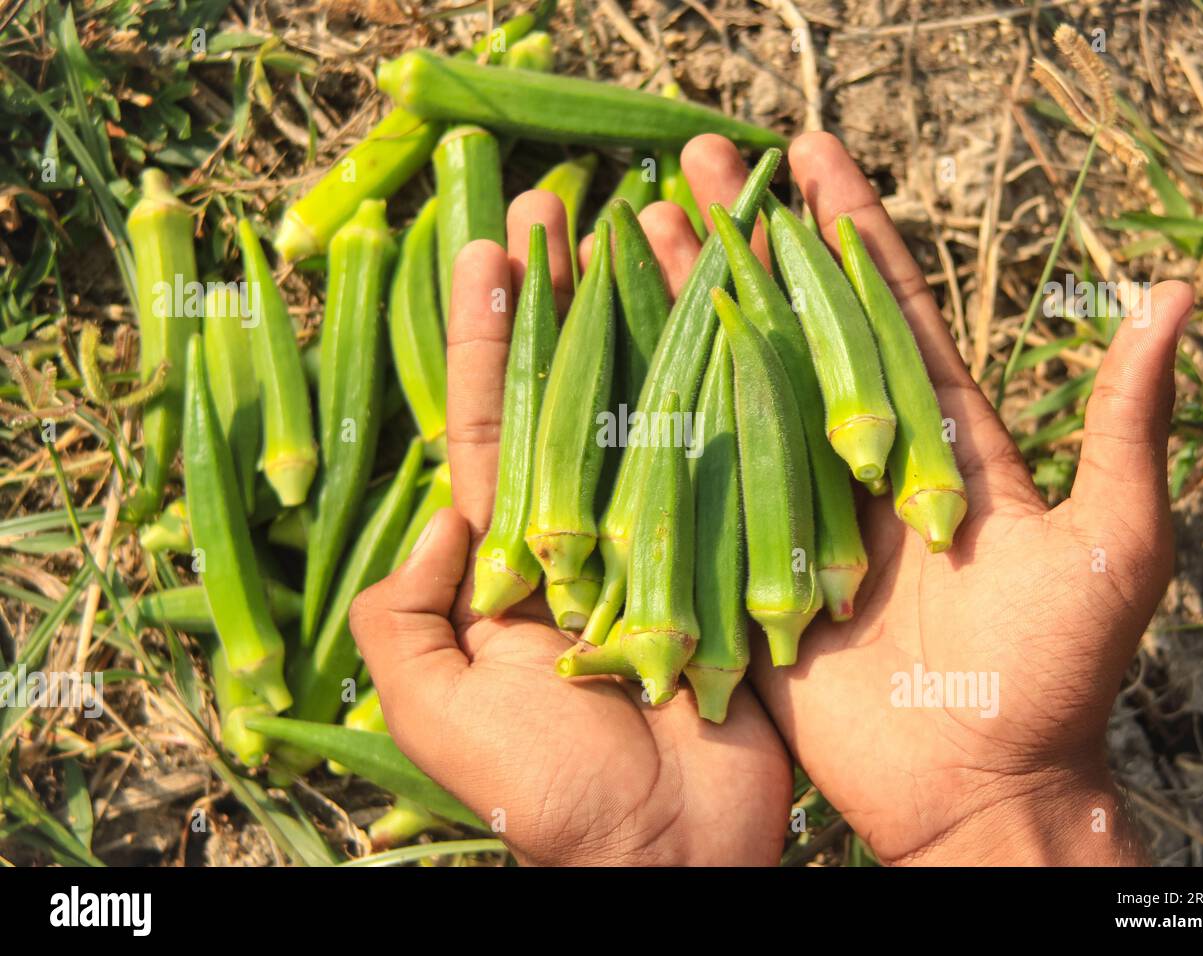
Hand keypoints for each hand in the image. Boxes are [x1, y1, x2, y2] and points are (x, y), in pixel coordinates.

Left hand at [350, 190, 791, 865]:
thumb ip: (399, 615)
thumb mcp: (436, 713)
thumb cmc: (550, 796)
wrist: (670, 854)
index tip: (489, 251)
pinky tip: (728, 312)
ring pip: (650, 410)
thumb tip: (433, 516)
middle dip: (560, 303)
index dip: (488, 342)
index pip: (494, 430)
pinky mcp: (735, 555)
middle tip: (559, 206)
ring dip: (644, 321)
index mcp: (511, 563)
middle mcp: (585, 534)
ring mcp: (664, 538)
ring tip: (643, 224)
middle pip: (570, 395)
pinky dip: (727, 387)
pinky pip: (731, 461)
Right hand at [678, 132, 1188, 864]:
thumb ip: (1124, 425)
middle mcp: (855, 456)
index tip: (806, 152)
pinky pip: (693, 482)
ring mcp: (794, 507)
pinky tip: (610, 358)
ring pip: (731, 384)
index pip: (883, 306)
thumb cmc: (1053, 675)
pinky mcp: (744, 565)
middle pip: (790, 324)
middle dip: (745, 239)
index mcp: (936, 436)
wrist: (973, 790)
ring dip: (688, 305)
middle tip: (695, 161)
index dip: (846, 226)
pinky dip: (653, 418)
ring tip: (641, 224)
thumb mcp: (1109, 543)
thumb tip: (1173, 299)